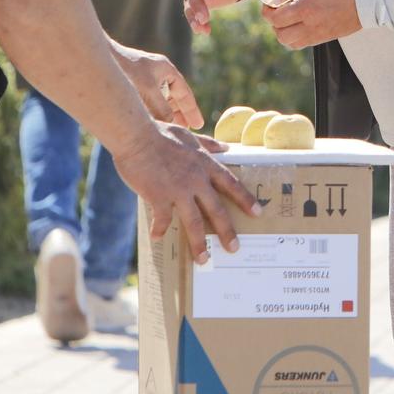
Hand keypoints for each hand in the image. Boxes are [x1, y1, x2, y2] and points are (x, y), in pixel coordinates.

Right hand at [110, 120, 260, 264]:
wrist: (136, 135)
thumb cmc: (160, 133)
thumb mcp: (189, 136)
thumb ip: (208, 144)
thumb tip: (225, 147)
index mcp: (205, 164)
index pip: (231, 184)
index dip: (245, 199)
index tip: (257, 213)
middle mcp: (196, 179)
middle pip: (216, 209)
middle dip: (227, 231)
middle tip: (234, 248)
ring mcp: (178, 189)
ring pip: (193, 221)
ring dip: (198, 243)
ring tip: (203, 259)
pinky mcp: (159, 196)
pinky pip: (163, 219)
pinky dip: (160, 229)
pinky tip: (158, 237)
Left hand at [113, 45, 206, 129]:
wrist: (97, 58)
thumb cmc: (125, 69)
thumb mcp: (148, 91)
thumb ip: (161, 109)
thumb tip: (172, 125)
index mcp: (165, 69)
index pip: (184, 92)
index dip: (191, 110)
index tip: (198, 125)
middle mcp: (156, 74)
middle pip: (173, 98)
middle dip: (179, 115)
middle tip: (186, 132)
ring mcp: (143, 80)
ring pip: (159, 102)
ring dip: (164, 116)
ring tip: (169, 132)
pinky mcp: (130, 87)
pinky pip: (146, 103)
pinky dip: (150, 114)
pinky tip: (150, 126)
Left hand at [261, 0, 362, 48]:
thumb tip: (273, 0)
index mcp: (305, 7)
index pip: (275, 18)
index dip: (267, 12)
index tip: (270, 4)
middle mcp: (310, 24)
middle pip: (280, 35)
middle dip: (275, 24)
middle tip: (280, 11)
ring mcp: (318, 34)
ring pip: (290, 43)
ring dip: (285, 32)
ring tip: (291, 19)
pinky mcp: (325, 38)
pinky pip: (303, 44)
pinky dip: (296, 37)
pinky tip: (302, 24)